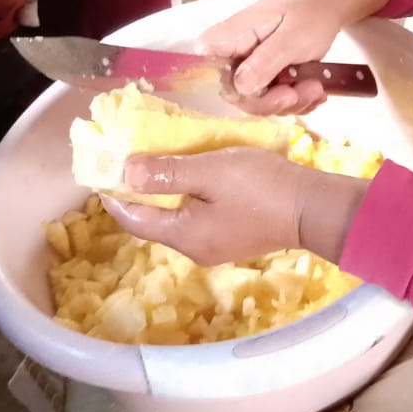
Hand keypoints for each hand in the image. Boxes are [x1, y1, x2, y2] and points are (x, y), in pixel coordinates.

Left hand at [101, 148, 367, 266]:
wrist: (313, 207)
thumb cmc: (260, 187)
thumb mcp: (210, 171)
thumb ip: (167, 171)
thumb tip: (125, 172)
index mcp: (185, 235)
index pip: (135, 219)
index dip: (114, 196)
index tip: (100, 174)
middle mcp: (196, 248)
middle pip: (155, 221)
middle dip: (139, 195)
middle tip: (127, 163)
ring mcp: (218, 245)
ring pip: (178, 219)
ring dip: (165, 194)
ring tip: (158, 165)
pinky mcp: (236, 236)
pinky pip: (199, 218)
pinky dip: (188, 198)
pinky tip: (194, 178)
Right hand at [200, 0, 350, 114]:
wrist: (330, 4)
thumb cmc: (310, 12)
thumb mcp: (292, 37)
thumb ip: (265, 60)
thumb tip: (240, 86)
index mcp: (230, 36)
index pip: (204, 66)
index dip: (226, 88)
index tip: (263, 93)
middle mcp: (233, 54)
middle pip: (235, 93)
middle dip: (271, 101)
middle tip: (302, 91)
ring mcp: (249, 67)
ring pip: (257, 101)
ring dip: (290, 102)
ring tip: (317, 87)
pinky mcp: (265, 77)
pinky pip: (273, 100)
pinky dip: (296, 101)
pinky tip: (316, 89)